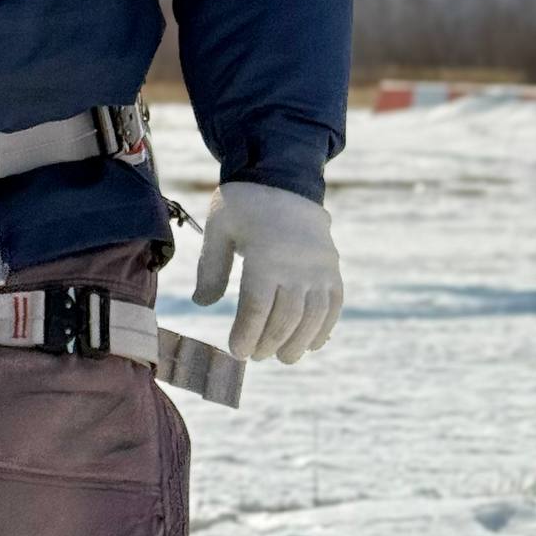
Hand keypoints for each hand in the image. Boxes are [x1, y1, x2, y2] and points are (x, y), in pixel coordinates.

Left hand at [192, 181, 342, 362]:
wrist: (284, 177)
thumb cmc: (245, 203)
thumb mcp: (220, 227)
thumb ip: (211, 266)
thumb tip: (202, 304)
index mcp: (266, 255)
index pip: (257, 307)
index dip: (246, 333)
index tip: (235, 350)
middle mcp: (297, 266)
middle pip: (285, 317)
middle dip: (269, 343)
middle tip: (254, 356)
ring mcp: (320, 269)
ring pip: (312, 318)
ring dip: (297, 343)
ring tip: (282, 357)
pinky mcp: (332, 269)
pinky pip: (332, 306)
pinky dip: (323, 329)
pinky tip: (309, 344)